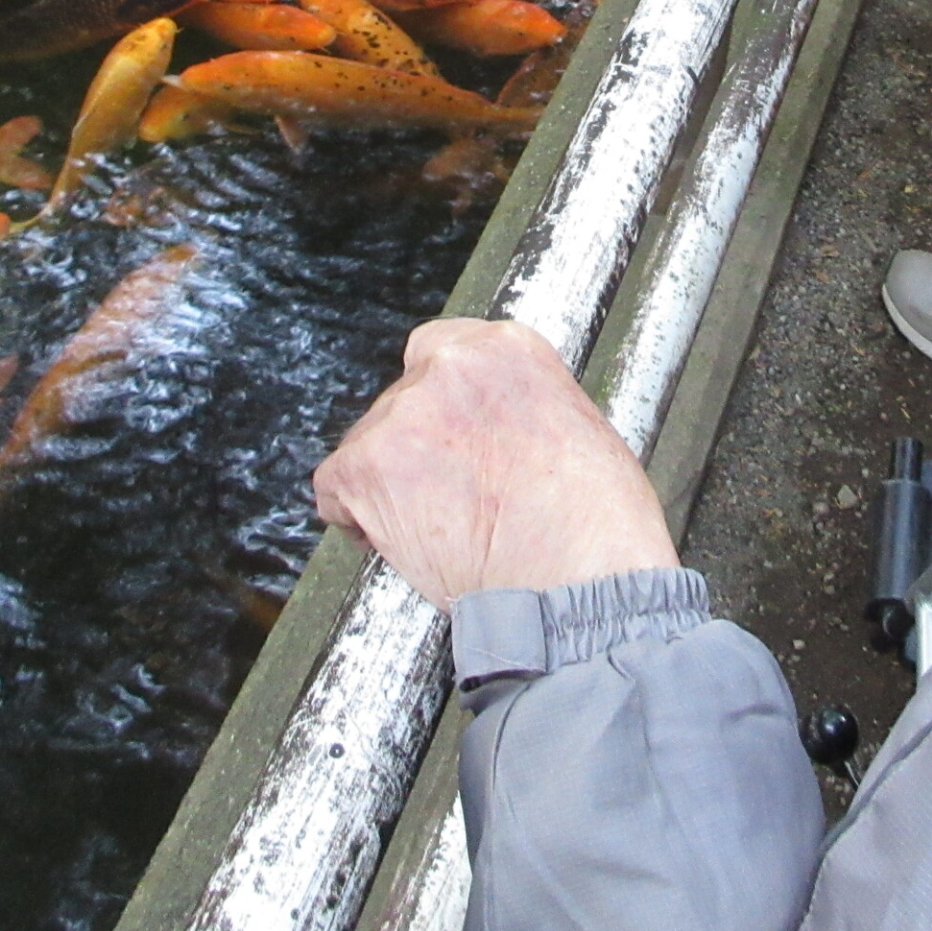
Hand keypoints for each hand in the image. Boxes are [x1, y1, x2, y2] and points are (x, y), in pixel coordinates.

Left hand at [314, 318, 678, 610]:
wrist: (580, 582)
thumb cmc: (596, 526)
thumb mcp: (575, 428)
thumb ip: (518, 408)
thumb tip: (491, 430)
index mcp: (507, 349)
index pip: (441, 351)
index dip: (443, 403)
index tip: (451, 434)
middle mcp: (449, 366)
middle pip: (403, 399)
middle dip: (419, 446)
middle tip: (450, 495)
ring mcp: (402, 415)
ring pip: (370, 444)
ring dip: (392, 482)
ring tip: (439, 528)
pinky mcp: (365, 467)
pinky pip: (335, 489)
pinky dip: (355, 516)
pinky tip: (395, 539)